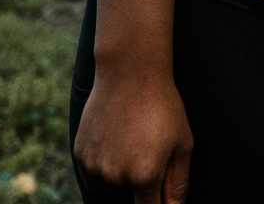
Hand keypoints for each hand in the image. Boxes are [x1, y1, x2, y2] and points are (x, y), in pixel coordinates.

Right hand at [73, 67, 192, 203]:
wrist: (130, 73)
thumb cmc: (163, 106)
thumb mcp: (182, 143)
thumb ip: (178, 183)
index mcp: (144, 176)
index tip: (157, 195)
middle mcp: (116, 177)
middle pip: (131, 193)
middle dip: (142, 178)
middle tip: (148, 144)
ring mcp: (95, 166)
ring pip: (111, 182)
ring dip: (121, 170)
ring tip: (133, 136)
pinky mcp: (80, 154)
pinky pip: (95, 169)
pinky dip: (105, 159)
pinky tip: (116, 134)